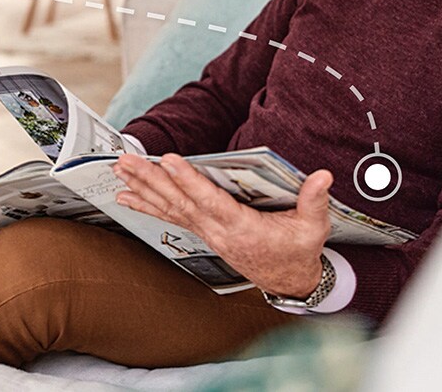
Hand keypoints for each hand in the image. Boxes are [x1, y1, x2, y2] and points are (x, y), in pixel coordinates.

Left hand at [113, 153, 332, 297]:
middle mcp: (218, 231)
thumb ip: (314, 200)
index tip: (169, 160)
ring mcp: (207, 234)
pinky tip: (125, 196)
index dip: (189, 180)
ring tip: (119, 171)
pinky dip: (147, 205)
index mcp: (242, 227)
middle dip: (151, 180)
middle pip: (179, 202)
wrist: (289, 281)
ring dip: (142, 188)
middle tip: (126, 161)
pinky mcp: (203, 233)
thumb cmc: (299, 251)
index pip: (210, 201)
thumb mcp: (314, 228)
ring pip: (170, 208)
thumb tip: (322, 176)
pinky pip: (170, 217)